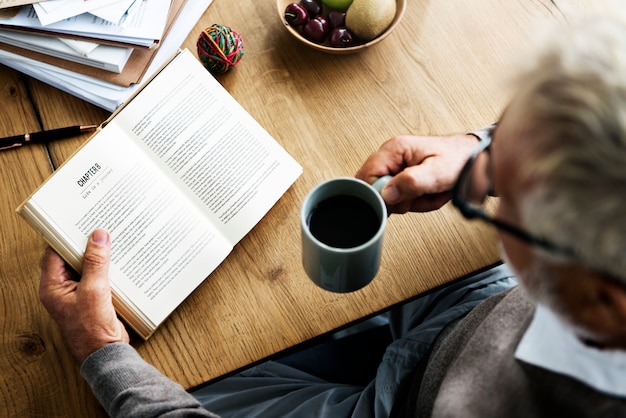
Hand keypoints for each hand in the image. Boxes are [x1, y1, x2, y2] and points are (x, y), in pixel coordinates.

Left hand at [39, 229, 128, 363]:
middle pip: (71, 257)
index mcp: (52, 287)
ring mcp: (78, 293)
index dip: (66, 237)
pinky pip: (98, 276)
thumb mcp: (94, 290)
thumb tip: (98, 237)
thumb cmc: (91, 330)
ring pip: (86, 266)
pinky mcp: (92, 297)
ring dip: (98, 256)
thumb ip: (96, 262)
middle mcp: (62, 289)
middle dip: (85, 244)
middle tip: (98, 228)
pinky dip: (107, 268)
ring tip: (110, 241)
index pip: (54, 253)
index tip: (80, 223)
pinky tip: (118, 261)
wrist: (106, 353)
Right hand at [355, 134, 477, 212]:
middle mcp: (392, 156)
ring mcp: (397, 167)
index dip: (381, 194)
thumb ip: (411, 183)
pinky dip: (417, 202)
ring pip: (390, 198)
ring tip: (431, 192)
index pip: (367, 177)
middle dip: (402, 201)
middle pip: (377, 190)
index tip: (401, 199)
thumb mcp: (437, 173)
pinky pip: (401, 198)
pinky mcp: (404, 177)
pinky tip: (429, 194)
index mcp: (394, 149)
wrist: (476, 159)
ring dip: (413, 202)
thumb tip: (386, 194)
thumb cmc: (460, 159)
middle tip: (422, 194)